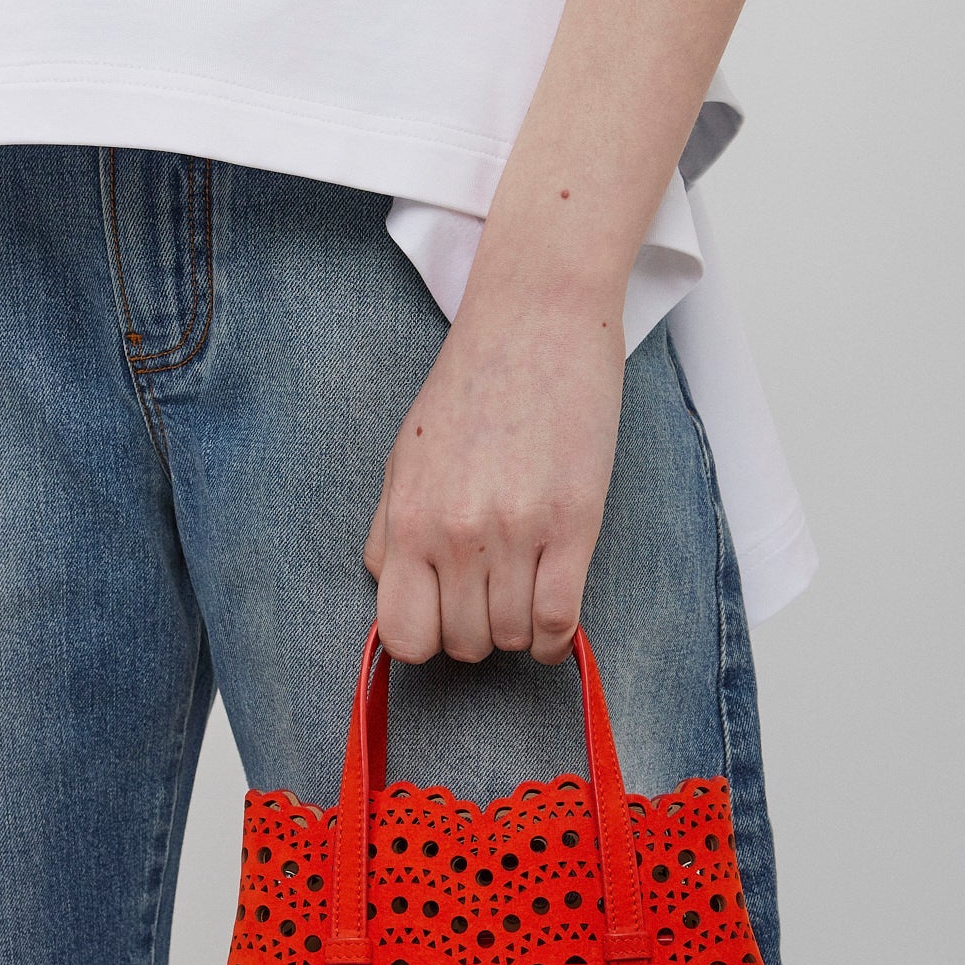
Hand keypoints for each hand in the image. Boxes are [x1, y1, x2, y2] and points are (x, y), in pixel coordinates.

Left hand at [364, 272, 625, 666]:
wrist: (534, 321)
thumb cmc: (470, 385)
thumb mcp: (405, 457)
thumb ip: (390, 529)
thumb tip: (390, 588)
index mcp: (408, 518)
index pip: (402, 634)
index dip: (424, 641)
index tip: (442, 620)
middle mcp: (456, 533)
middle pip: (463, 643)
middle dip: (476, 634)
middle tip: (490, 600)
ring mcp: (516, 531)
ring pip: (514, 637)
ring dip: (520, 632)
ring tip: (524, 596)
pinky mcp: (574, 523)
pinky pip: (560, 619)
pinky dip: (559, 639)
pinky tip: (556, 625)